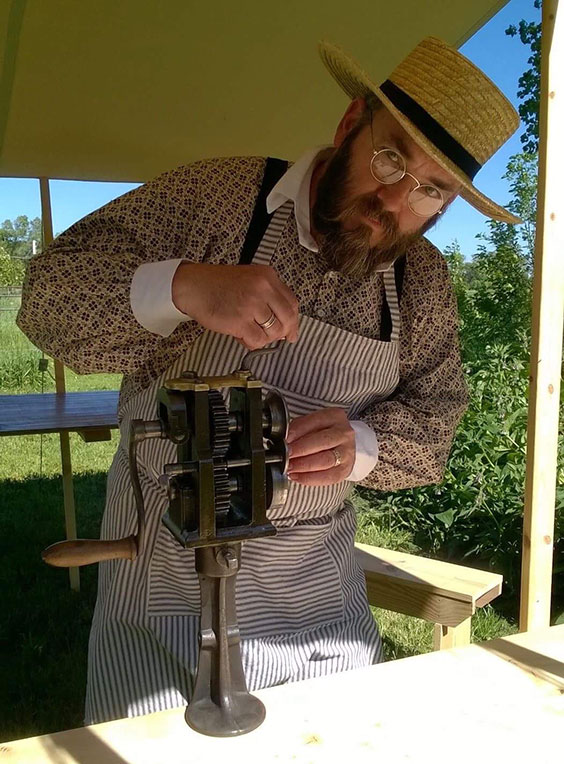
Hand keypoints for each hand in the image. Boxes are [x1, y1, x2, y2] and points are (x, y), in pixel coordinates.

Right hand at [172, 263, 298, 348]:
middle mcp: (262, 288)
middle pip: (287, 318)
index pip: (292, 302)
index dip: (294, 320)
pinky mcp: (240, 320)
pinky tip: (242, 336)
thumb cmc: (217, 284)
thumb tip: (285, 324)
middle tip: (278, 338)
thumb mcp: (249, 279)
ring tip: (251, 333)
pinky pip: (257, 340)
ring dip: (264, 338)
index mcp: (267, 276)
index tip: (291, 330)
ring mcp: (252, 304)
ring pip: (274, 332)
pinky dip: (251, 343)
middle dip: (284, 332)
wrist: (193, 286)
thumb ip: (268, 296)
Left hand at [286, 408, 354, 485]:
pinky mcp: (345, 469)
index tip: (284, 440)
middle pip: (322, 442)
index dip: (297, 432)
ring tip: (289, 467)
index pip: (314, 422)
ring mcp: (347, 452)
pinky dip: (310, 478)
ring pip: (325, 460)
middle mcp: (344, 433)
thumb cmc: (323, 433)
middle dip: (300, 450)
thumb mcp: (311, 424)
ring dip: (303, 466)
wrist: (342, 444)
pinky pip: (328, 477)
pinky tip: (297, 476)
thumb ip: (298, 429)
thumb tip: (284, 440)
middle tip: (286, 456)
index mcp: (334, 417)